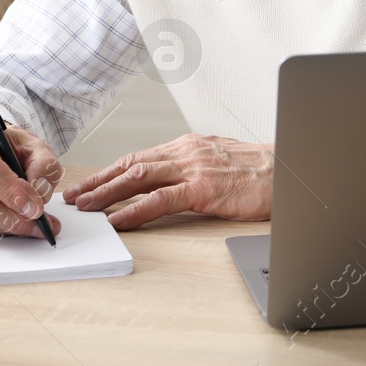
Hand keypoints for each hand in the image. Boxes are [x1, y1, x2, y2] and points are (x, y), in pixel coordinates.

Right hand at [0, 123, 63, 239]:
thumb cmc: (6, 147)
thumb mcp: (32, 145)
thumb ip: (43, 164)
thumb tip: (40, 192)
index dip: (12, 192)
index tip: (35, 207)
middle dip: (10, 217)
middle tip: (36, 222)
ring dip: (5, 226)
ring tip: (29, 224)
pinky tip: (7, 222)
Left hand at [62, 134, 273, 229]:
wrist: (291, 171)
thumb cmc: (261, 171)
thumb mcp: (221, 161)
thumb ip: (195, 167)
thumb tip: (172, 180)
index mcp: (190, 146)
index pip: (140, 157)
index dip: (110, 171)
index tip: (89, 183)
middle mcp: (187, 151)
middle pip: (132, 165)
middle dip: (99, 181)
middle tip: (74, 195)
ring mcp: (194, 168)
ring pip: (138, 178)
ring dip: (107, 193)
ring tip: (86, 207)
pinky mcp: (204, 188)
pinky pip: (161, 200)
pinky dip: (134, 210)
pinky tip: (118, 220)